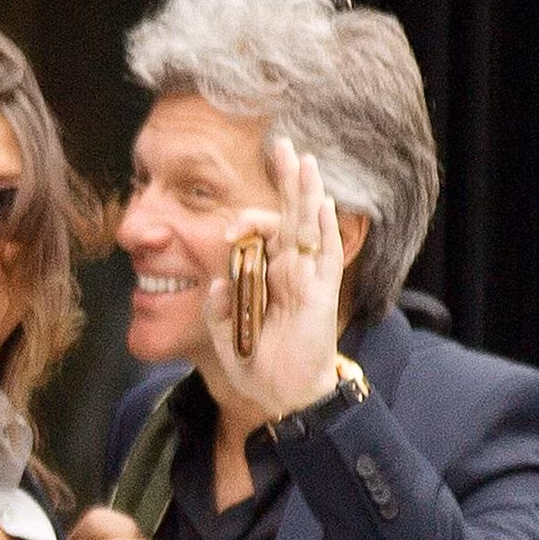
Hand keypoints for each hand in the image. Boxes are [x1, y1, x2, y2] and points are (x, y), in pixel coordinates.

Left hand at [205, 138, 343, 417]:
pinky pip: (325, 256)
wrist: (283, 395)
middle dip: (285, 179)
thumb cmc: (257, 362)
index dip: (244, 222)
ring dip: (307, 193)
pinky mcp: (321, 293)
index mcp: (265, 273)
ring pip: (310, 226)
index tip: (226, 233)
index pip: (259, 231)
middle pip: (288, 214)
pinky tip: (322, 202)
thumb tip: (213, 282)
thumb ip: (217, 307)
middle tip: (281, 144)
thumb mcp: (224, 332)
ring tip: (305, 160)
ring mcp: (307, 278)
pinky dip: (324, 229)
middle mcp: (288, 268)